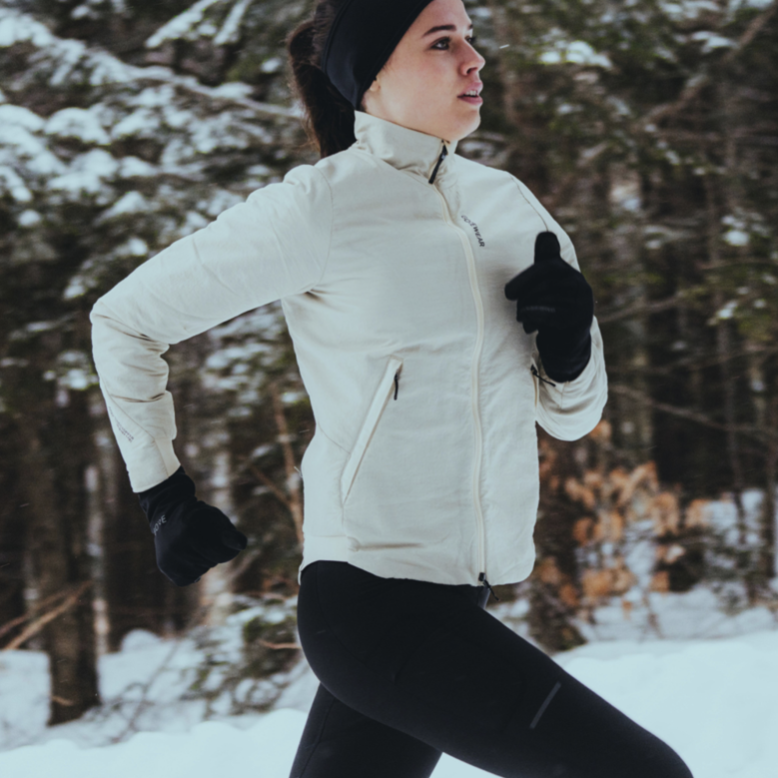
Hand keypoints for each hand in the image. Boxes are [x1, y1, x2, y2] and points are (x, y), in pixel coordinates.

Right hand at [138, 467, 247, 585]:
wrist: (169, 514)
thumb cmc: (200, 517)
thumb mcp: (217, 518)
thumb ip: (231, 533)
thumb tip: (241, 545)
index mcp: (190, 531)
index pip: (221, 554)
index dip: (228, 549)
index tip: (225, 539)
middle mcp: (176, 547)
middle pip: (211, 562)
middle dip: (213, 552)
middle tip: (203, 538)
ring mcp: (168, 558)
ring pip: (200, 571)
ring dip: (202, 560)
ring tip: (193, 544)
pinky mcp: (164, 566)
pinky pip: (188, 579)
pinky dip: (192, 571)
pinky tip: (188, 557)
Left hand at [504, 231, 593, 382]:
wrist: (566, 344)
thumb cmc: (550, 310)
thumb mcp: (546, 285)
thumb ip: (544, 261)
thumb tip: (545, 234)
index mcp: (568, 273)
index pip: (546, 265)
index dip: (525, 277)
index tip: (508, 294)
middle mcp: (579, 284)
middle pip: (543, 282)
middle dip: (522, 294)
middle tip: (510, 306)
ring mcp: (582, 302)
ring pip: (545, 298)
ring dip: (526, 310)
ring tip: (521, 319)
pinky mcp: (579, 320)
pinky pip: (551, 314)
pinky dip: (534, 319)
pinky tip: (527, 326)